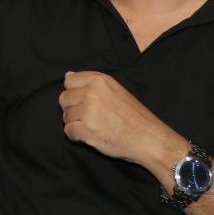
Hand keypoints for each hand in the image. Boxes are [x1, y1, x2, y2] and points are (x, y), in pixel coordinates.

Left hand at [59, 71, 182, 180]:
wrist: (149, 139)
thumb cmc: (133, 116)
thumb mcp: (115, 90)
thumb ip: (91, 82)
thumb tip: (67, 75)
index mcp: (99, 80)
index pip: (68, 81)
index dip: (75, 93)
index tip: (87, 101)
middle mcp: (92, 93)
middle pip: (63, 98)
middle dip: (73, 109)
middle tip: (91, 116)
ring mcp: (89, 112)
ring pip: (65, 116)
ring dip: (76, 123)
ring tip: (95, 126)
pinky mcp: (87, 130)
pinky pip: (68, 131)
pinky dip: (77, 136)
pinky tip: (91, 136)